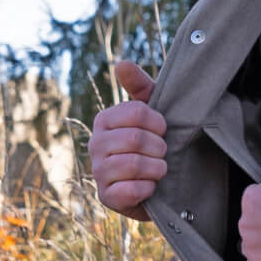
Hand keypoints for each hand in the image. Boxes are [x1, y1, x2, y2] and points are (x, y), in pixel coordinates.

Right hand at [89, 60, 165, 220]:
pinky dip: (150, 187)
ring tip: (159, 168)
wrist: (160, 182)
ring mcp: (98, 172)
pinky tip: (151, 186)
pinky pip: (132, 190)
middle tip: (163, 152)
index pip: (137, 112)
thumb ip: (140, 86)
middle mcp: (95, 144)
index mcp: (105, 120)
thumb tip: (121, 63)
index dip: (159, 122)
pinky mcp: (106, 197)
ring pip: (135, 164)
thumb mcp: (153, 111)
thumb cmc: (155, 140)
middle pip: (136, 138)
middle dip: (159, 147)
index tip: (164, 129)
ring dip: (157, 167)